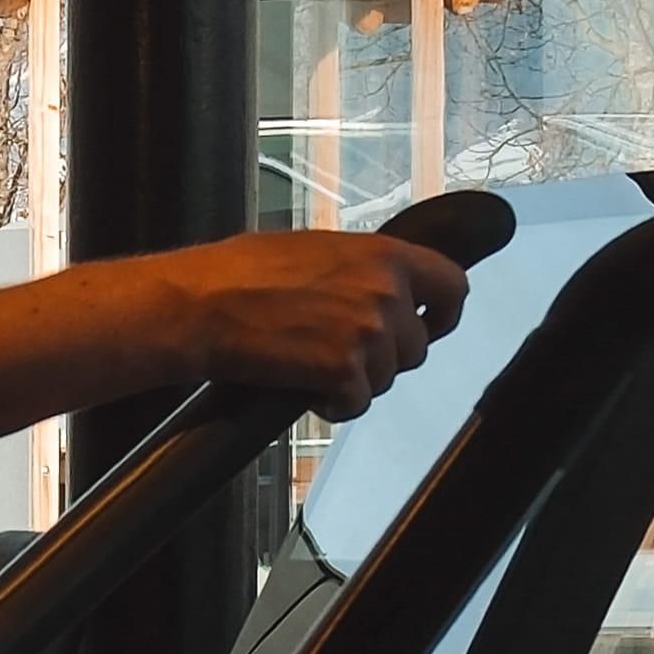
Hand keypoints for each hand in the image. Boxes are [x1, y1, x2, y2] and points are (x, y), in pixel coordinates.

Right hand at [153, 226, 465, 415]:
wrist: (200, 306)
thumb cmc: (241, 273)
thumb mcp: (316, 249)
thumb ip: (361, 267)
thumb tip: (383, 283)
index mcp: (384, 254)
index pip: (452, 285)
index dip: (443, 313)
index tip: (430, 325)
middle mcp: (386, 292)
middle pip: (415, 347)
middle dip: (382, 357)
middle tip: (338, 353)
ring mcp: (369, 334)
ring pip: (385, 379)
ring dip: (354, 381)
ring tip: (311, 365)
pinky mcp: (345, 372)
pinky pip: (357, 404)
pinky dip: (333, 405)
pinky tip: (304, 387)